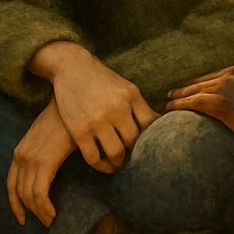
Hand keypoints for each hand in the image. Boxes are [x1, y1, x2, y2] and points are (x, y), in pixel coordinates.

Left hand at [6, 101, 76, 227]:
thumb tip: (51, 171)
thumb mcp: (48, 139)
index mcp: (20, 151)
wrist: (72, 104)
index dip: (15, 204)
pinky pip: (40, 193)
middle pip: (19, 193)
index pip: (11, 184)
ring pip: (30, 196)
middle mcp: (21, 156)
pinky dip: (45, 207)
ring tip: (50, 220)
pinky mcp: (44, 161)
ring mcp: (31, 159)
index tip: (23, 218)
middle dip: (30, 211)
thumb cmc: (65, 120)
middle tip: (44, 222)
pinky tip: (53, 214)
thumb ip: (45, 155)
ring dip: (40, 212)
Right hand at [29, 42, 158, 170]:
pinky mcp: (79, 130)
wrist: (70, 66)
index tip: (149, 146)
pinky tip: (105, 165)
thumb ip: (141, 106)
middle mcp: (116, 108)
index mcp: (130, 96)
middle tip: (133, 158)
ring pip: (116, 153)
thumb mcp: (125, 87)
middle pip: (134, 141)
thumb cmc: (101, 79)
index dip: (152, 139)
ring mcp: (97, 120)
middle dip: (135, 152)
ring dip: (119, 162)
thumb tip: (162, 125)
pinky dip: (101, 166)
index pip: (151, 125)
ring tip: (119, 163)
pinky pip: (93, 157)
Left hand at [166, 64, 233, 149]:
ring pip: (195, 90)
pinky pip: (194, 103)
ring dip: (179, 96)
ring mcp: (225, 89)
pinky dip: (181, 105)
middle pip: (202, 81)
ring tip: (169, 102)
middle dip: (187, 87)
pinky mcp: (222, 106)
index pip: (215, 75)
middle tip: (173, 93)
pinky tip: (171, 109)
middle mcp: (230, 75)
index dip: (202, 82)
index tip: (193, 87)